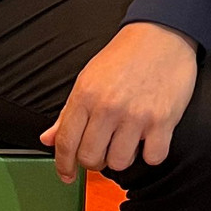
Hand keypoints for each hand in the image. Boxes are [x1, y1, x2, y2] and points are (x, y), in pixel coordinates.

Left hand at [41, 20, 198, 179]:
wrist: (162, 35)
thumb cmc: (125, 56)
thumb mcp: (88, 78)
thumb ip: (68, 113)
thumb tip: (48, 138)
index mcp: (85, 96)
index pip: (66, 143)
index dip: (63, 165)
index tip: (67, 175)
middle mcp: (108, 107)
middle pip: (91, 158)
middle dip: (94, 161)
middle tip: (102, 150)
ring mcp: (136, 115)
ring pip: (120, 163)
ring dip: (122, 157)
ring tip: (126, 141)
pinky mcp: (163, 120)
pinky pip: (153, 157)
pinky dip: (150, 153)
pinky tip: (149, 139)